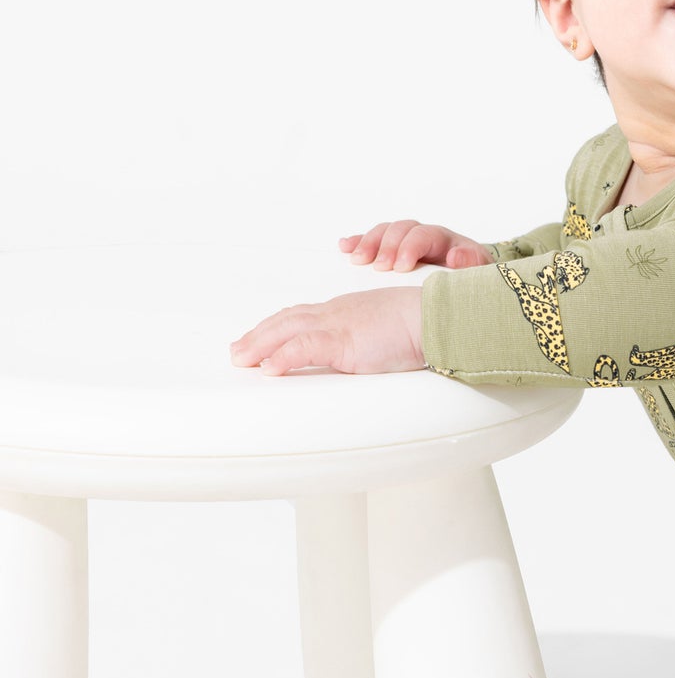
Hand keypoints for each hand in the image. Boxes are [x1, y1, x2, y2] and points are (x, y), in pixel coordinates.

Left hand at [229, 288, 425, 376]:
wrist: (433, 316)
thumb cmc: (421, 323)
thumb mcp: (388, 328)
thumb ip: (372, 337)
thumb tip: (370, 350)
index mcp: (346, 309)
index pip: (303, 315)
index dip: (279, 326)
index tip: (264, 337)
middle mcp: (335, 312)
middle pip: (286, 321)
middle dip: (259, 335)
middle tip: (239, 350)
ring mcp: (337, 325)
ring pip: (286, 331)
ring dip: (260, 345)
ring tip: (241, 359)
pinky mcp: (343, 341)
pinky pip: (304, 348)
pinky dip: (283, 357)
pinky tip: (268, 368)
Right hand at [340, 220, 491, 272]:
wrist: (471, 290)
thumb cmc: (474, 284)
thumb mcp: (480, 276)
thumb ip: (472, 265)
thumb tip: (456, 257)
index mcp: (446, 241)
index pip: (424, 235)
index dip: (410, 247)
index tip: (400, 267)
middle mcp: (424, 237)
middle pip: (400, 230)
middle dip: (386, 246)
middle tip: (378, 266)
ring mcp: (406, 244)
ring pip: (384, 233)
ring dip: (368, 244)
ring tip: (356, 259)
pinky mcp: (392, 253)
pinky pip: (371, 242)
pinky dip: (357, 243)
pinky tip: (344, 247)